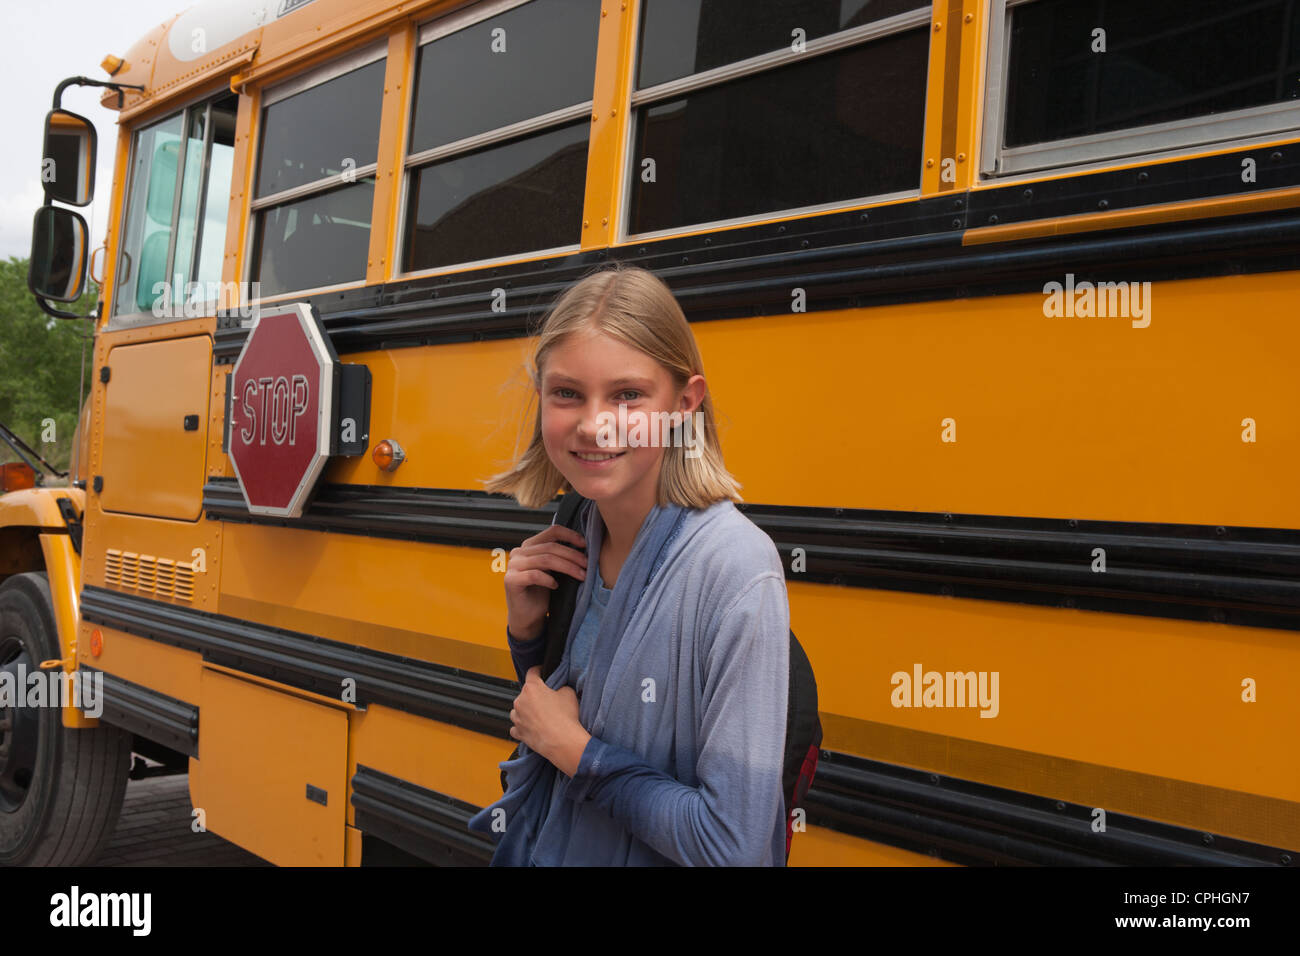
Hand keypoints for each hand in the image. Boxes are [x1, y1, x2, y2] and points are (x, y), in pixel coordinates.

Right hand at [504, 524, 587, 640]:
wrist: (527, 617)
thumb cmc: (541, 592)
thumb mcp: (552, 570)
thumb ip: (559, 556)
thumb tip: (584, 547)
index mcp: (529, 546)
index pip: (552, 532)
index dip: (570, 535)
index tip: (585, 545)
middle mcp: (519, 552)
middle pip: (551, 547)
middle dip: (572, 556)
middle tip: (587, 565)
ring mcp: (513, 566)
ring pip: (545, 560)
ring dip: (567, 567)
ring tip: (580, 575)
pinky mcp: (511, 580)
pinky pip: (534, 575)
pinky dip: (548, 580)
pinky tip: (556, 586)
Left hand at [509, 666, 591, 775]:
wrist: (563, 742)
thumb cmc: (565, 717)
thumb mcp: (569, 693)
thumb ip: (560, 687)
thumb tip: (557, 690)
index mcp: (531, 688)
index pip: (532, 672)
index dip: (538, 670)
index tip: (542, 672)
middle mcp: (520, 701)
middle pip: (525, 693)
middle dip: (535, 695)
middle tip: (548, 701)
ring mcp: (517, 718)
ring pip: (518, 710)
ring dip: (526, 711)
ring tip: (540, 717)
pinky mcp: (518, 732)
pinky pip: (517, 727)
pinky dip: (523, 726)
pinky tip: (533, 728)